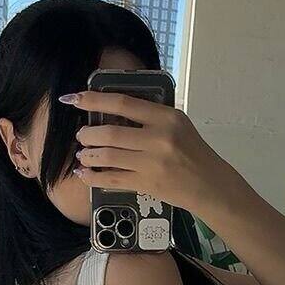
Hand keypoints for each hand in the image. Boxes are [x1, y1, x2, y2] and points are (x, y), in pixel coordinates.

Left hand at [59, 89, 230, 215]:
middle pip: (110, 133)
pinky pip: (112, 179)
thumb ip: (150, 117)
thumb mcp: (178, 125)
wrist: (210, 186)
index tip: (74, 99)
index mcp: (166, 117)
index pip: (122, 103)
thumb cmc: (193, 153)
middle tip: (81, 136)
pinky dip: (93, 177)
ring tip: (83, 154)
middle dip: (88, 134)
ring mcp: (152, 163)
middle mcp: (158, 138)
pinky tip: (84, 174)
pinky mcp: (147, 184)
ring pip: (108, 156)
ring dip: (89, 155)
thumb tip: (113, 113)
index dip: (93, 100)